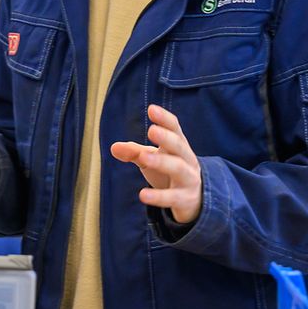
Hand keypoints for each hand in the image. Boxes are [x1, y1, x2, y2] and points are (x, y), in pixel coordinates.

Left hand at [110, 104, 203, 224]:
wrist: (193, 200)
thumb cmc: (168, 172)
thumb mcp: (151, 159)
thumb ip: (134, 152)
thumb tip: (114, 147)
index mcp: (178, 146)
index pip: (175, 129)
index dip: (165, 119)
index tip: (152, 109)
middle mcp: (187, 160)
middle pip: (179, 146)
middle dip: (166, 138)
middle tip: (151, 130)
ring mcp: (189, 179)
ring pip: (178, 168)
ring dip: (161, 162)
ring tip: (143, 157)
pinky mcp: (185, 199)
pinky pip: (172, 197)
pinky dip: (158, 196)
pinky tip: (143, 194)